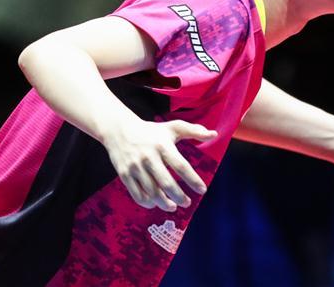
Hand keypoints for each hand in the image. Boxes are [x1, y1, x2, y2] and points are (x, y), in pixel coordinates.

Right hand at [102, 118, 216, 210]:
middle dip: (179, 196)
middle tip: (187, 203)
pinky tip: (155, 204)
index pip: (181, 166)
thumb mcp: (173, 127)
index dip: (192, 180)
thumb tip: (214, 135)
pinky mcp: (124, 174)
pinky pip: (137, 194)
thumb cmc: (152, 131)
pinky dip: (147, 203)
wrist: (119, 130)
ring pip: (151, 192)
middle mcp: (149, 157)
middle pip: (166, 183)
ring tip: (173, 206)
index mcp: (163, 146)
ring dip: (164, 203)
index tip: (202, 190)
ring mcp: (135, 167)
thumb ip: (194, 131)